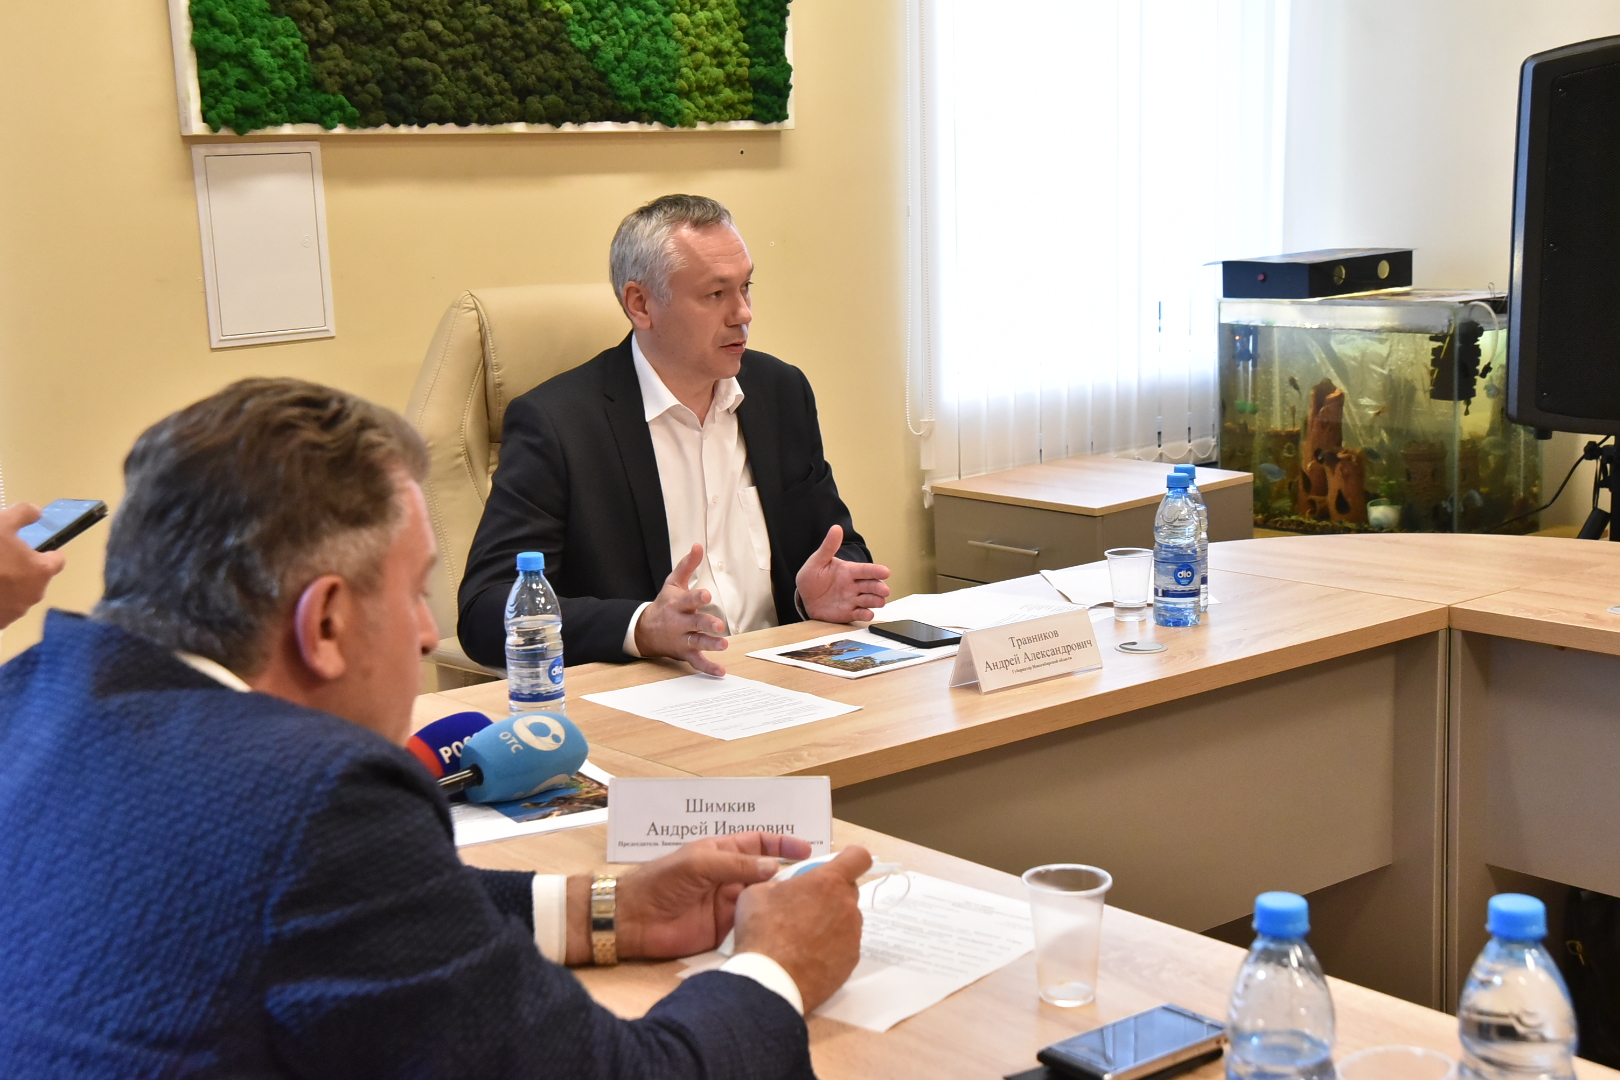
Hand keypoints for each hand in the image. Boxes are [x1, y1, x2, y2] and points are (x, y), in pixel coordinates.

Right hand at [0, 504, 65, 629]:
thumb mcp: (1, 524)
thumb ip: (23, 514)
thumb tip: (37, 512)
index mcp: (41, 570)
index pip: (57, 560)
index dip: (46, 552)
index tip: (33, 547)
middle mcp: (34, 594)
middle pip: (36, 578)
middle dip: (23, 568)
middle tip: (2, 558)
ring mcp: (15, 612)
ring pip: (18, 594)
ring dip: (8, 586)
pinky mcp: (0, 623)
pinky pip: (2, 608)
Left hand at [614, 832, 814, 959]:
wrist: (635, 919)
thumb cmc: (663, 881)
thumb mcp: (700, 862)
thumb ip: (738, 865)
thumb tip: (774, 868)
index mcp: (723, 852)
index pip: (760, 843)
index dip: (783, 844)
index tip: (808, 850)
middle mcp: (731, 876)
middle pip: (768, 872)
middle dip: (791, 874)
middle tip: (819, 881)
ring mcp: (729, 903)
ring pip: (764, 898)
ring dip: (784, 900)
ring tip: (812, 903)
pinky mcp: (727, 929)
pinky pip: (753, 923)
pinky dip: (769, 923)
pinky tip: (789, 925)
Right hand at [633, 544, 728, 675]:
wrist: (645, 630)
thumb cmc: (664, 604)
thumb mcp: (673, 583)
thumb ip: (687, 565)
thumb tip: (698, 545)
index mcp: (677, 605)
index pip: (688, 600)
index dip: (697, 598)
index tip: (707, 595)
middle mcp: (679, 623)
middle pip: (694, 624)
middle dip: (706, 625)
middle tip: (719, 626)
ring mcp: (682, 639)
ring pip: (697, 643)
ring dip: (710, 645)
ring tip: (724, 645)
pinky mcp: (685, 653)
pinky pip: (697, 662)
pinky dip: (708, 667)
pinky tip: (721, 671)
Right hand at [733, 844, 870, 1012]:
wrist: (770, 980)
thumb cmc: (762, 931)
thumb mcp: (757, 892)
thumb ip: (779, 883)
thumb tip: (782, 889)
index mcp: (828, 882)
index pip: (858, 857)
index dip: (851, 858)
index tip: (840, 865)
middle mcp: (847, 906)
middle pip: (849, 891)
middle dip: (831, 894)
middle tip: (806, 907)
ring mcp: (852, 936)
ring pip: (847, 920)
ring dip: (830, 922)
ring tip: (802, 938)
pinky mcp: (850, 962)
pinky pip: (844, 946)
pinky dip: (830, 948)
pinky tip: (807, 957)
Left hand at [795, 525, 890, 623]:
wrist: (803, 597)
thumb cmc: (812, 577)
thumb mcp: (817, 561)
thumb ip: (828, 547)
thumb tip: (836, 528)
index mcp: (849, 571)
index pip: (866, 570)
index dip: (876, 571)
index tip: (886, 572)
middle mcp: (854, 585)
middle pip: (872, 586)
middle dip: (880, 588)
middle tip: (884, 590)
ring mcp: (853, 599)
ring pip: (870, 600)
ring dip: (876, 601)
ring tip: (879, 601)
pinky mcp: (849, 613)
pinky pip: (860, 614)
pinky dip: (865, 614)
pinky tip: (868, 613)